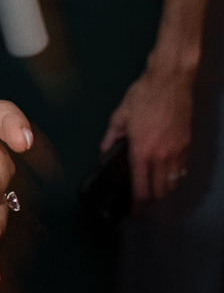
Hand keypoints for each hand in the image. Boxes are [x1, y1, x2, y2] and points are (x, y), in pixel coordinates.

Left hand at [104, 59, 195, 205]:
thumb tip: (105, 150)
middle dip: (151, 200)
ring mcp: (177, 150)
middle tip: (142, 200)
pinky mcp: (187, 143)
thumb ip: (111, 137)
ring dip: (164, 188)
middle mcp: (161, 154)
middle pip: (161, 191)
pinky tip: (166, 171)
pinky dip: (175, 175)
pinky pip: (183, 169)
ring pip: (174, 182)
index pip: (141, 187)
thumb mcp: (119, 116)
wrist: (170, 80)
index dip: (138, 205)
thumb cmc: (144, 94)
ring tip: (154, 186)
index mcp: (141, 150)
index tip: (135, 213)